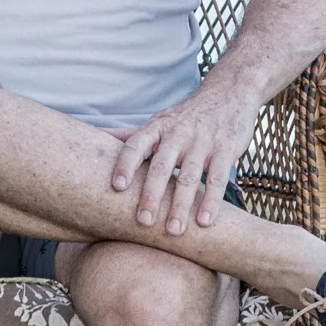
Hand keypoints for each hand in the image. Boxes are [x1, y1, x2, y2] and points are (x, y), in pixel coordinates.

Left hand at [110, 74, 262, 234]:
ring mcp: (202, 141)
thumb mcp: (158, 122)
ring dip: (181, 206)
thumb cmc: (186, 117)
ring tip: (174, 231)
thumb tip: (97, 136)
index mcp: (156, 128)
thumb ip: (130, 134)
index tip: (116, 187)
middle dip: (152, 195)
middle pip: (161, 166)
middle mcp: (177, 133)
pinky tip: (204, 222)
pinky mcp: (225, 149)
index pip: (135, 145)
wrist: (228, 95)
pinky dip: (211, 201)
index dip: (125, 165)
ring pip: (189, 177)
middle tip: (143, 222)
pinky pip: (217, 178)